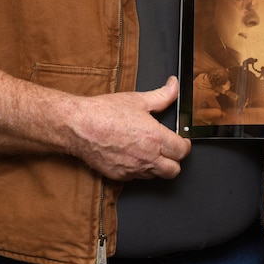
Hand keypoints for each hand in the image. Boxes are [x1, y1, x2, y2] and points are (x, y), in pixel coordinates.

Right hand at [70, 76, 191, 181]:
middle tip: (169, 149)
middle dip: (175, 160)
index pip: (182, 151)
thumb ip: (162, 95)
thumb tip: (174, 86)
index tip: (181, 141)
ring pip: (155, 175)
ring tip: (149, 151)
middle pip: (174, 170)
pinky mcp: (119, 176)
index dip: (185, 145)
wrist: (78, 126)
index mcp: (155, 138)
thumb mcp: (138, 99)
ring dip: (156, 166)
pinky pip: (136, 178)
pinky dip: (138, 169)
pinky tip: (132, 156)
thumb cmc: (105, 112)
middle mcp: (147, 157)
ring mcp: (132, 169)